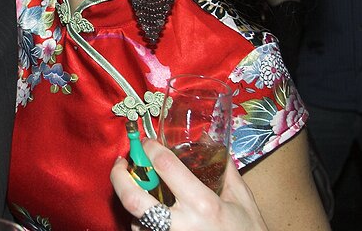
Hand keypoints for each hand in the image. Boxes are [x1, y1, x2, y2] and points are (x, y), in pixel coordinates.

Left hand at [111, 139, 268, 230]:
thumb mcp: (242, 200)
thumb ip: (225, 169)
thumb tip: (209, 139)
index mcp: (203, 205)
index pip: (165, 167)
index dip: (151, 149)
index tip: (147, 142)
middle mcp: (181, 225)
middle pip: (133, 198)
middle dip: (119, 176)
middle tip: (121, 164)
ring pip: (134, 220)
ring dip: (132, 202)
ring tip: (140, 192)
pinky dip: (141, 222)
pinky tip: (150, 215)